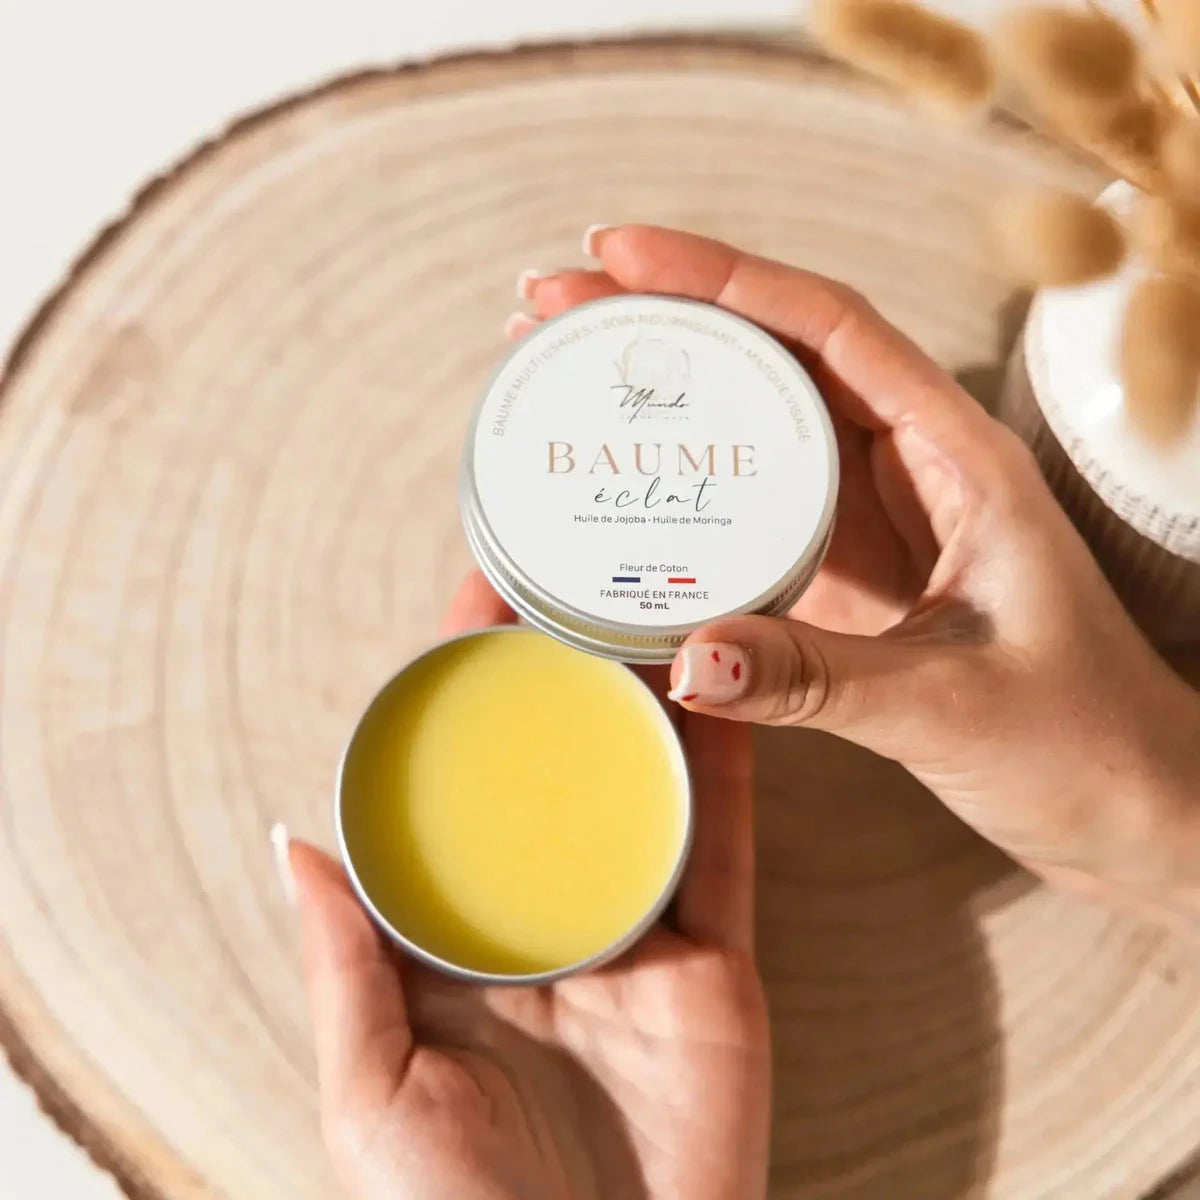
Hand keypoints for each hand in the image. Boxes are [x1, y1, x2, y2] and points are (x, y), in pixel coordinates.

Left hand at [286, 573, 769, 1199]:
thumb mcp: (373, 1089)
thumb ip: (343, 965)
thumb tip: (291, 840)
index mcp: (463, 940)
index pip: (461, 791)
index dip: (463, 700)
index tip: (470, 609)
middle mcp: (550, 920)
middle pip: (559, 771)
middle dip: (562, 678)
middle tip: (567, 578)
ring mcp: (638, 936)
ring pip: (646, 788)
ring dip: (648, 701)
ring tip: (647, 606)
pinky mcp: (717, 963)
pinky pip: (724, 847)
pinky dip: (728, 768)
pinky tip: (725, 690)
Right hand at [515, 226, 1199, 926]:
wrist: (1125, 806)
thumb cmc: (1081, 740)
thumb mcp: (947, 703)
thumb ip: (818, 680)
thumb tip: (688, 658)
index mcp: (958, 457)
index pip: (831, 330)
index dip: (725, 279)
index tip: (625, 254)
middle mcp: (912, 468)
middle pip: (776, 357)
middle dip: (665, 318)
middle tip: (559, 303)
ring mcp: (873, 519)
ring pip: (757, 424)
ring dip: (668, 390)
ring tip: (569, 367)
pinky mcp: (844, 575)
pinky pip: (753, 507)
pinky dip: (687, 484)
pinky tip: (625, 484)